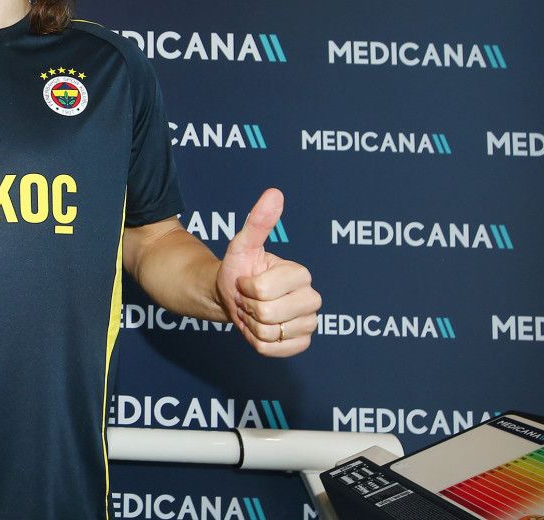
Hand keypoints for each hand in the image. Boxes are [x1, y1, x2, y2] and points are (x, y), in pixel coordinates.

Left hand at [216, 188, 320, 356]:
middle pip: (268, 314)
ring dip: (250, 324)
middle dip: (248, 306)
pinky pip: (273, 350)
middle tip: (249, 298)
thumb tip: (274, 193)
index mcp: (301, 274)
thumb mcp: (243, 243)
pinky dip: (256, 341)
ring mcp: (308, 323)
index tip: (248, 280)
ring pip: (268, 333)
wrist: (232, 295)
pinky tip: (257, 328)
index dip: (247, 287)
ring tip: (253, 311)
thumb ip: (258, 221)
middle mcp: (312, 299)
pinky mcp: (300, 343)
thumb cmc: (239, 267)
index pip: (265, 290)